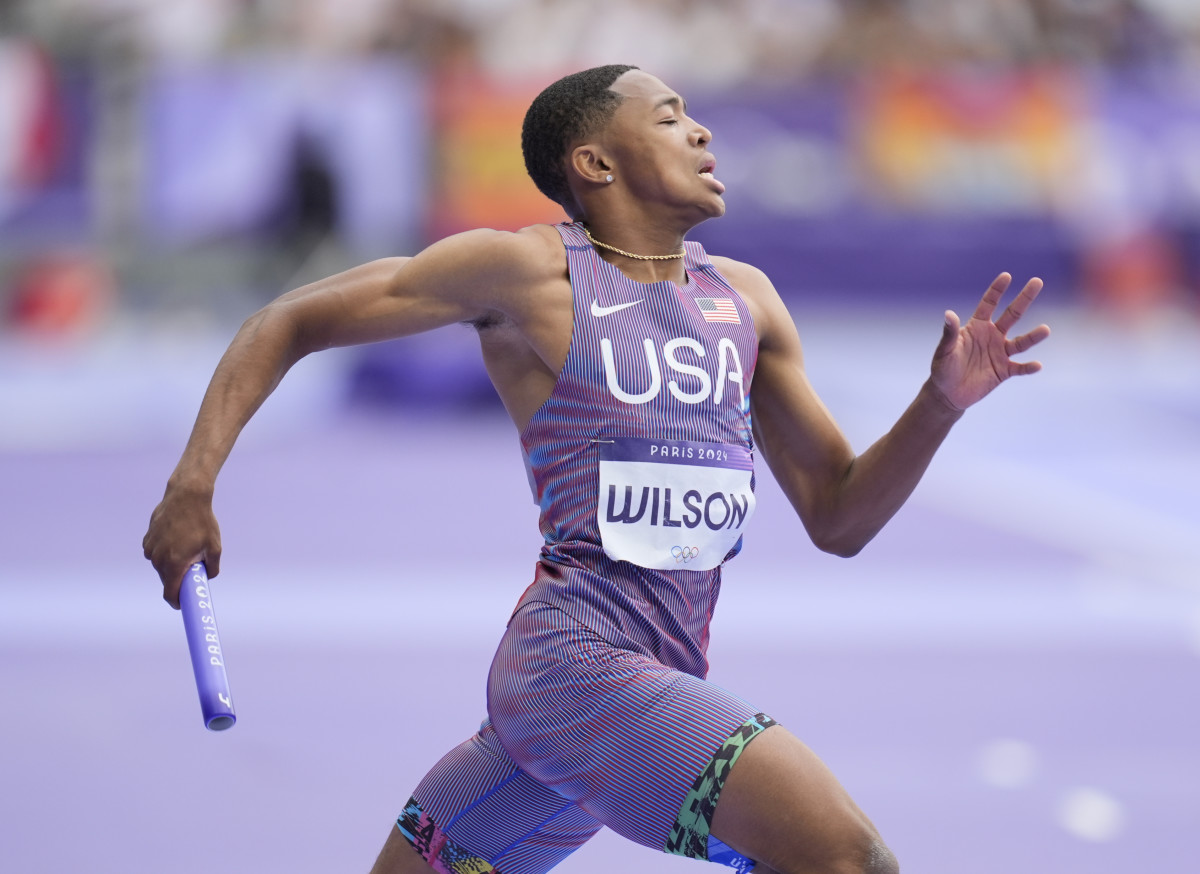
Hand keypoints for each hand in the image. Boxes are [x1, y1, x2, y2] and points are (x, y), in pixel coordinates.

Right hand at [142, 484, 221, 608]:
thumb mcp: (215, 548)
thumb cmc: (203, 522)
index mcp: (175, 564)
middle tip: (194, 571)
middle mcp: (158, 559)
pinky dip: (165, 552)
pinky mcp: (147, 539)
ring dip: (172, 564)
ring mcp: (150, 548)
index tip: (183, 605)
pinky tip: (177, 539)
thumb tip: (207, 577)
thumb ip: (212, 568)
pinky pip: (156, 553)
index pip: (170, 594)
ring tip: (187, 547)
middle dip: (179, 580)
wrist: (186, 496)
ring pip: (161, 566)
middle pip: (167, 580)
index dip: (177, 602)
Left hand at [930, 272, 1050, 411]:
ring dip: (1033, 336)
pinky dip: (1028, 367)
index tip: (1007, 276)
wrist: (948, 393)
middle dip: (1024, 298)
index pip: (989, 303)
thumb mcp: (945, 350)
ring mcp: (1000, 353)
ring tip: (1045, 329)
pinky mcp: (1004, 371)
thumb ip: (949, 333)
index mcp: (977, 327)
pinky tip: (1037, 365)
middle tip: (1037, 281)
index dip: (997, 290)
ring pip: (1021, 342)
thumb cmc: (943, 368)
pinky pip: (1020, 368)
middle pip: (1012, 315)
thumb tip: (948, 314)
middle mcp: (992, 336)